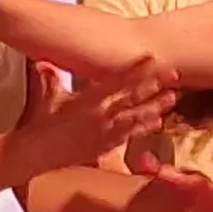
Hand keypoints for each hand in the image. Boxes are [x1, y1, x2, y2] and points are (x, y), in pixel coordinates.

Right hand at [25, 64, 174, 168]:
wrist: (38, 153)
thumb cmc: (42, 123)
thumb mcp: (49, 97)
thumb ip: (52, 78)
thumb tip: (43, 62)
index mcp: (88, 99)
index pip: (117, 80)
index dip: (136, 68)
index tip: (152, 58)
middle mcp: (99, 114)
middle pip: (132, 97)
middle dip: (154, 85)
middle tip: (174, 74)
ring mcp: (104, 131)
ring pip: (135, 116)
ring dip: (155, 106)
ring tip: (172, 97)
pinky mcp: (105, 146)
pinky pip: (129, 136)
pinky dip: (144, 128)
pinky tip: (158, 122)